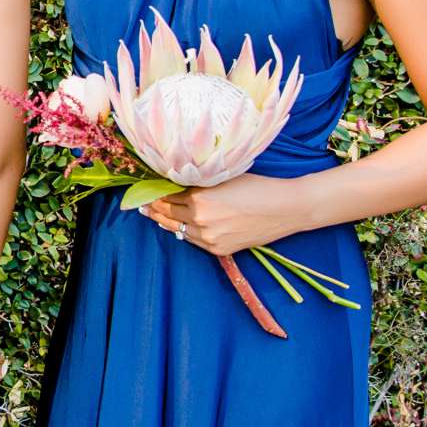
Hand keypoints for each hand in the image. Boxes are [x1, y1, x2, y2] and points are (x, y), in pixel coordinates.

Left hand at [144, 174, 309, 256]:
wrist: (285, 208)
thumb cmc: (257, 186)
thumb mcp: (224, 177)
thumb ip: (199, 182)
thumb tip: (177, 183)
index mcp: (199, 197)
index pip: (167, 196)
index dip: (155, 192)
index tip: (145, 189)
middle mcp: (200, 219)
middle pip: (167, 213)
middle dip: (153, 208)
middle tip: (141, 204)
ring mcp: (209, 237)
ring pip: (177, 229)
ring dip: (164, 221)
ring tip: (153, 215)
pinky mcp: (218, 249)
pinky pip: (193, 240)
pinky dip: (183, 232)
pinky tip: (176, 227)